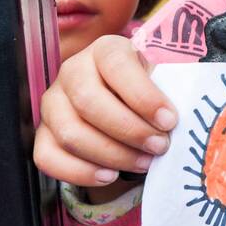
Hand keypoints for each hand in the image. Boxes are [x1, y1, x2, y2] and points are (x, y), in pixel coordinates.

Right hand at [34, 35, 177, 187]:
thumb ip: (172, 88)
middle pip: (89, 102)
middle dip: (130, 130)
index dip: (143, 96)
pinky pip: (48, 158)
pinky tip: (109, 175)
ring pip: (70, 133)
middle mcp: (72, 71)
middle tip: (160, 146)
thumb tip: (183, 113)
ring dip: (112, 154)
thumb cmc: (149, 93)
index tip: (170, 121)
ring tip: (143, 163)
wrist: (126, 107)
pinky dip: (80, 172)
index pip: (116, 65)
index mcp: (105, 50)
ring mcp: (53, 103)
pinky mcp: (43, 134)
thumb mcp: (164, 80)